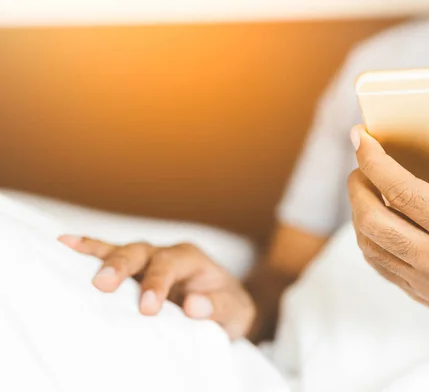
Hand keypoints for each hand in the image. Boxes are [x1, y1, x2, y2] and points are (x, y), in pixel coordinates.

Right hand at [58, 236, 254, 339]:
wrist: (225, 305)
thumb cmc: (228, 307)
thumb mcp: (235, 312)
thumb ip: (218, 307)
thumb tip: (194, 306)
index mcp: (192, 258)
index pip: (171, 266)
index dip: (157, 284)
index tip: (147, 308)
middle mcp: (167, 253)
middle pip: (141, 252)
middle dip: (122, 266)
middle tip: (104, 285)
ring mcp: (149, 260)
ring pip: (123, 250)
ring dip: (99, 254)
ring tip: (68, 248)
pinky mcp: (135, 271)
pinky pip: (111, 254)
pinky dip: (90, 249)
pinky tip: (65, 243)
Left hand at [348, 113, 428, 340]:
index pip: (404, 193)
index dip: (374, 162)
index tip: (360, 137)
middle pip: (374, 221)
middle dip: (357, 187)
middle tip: (359, 165)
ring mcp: (425, 282)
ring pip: (370, 245)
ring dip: (358, 211)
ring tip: (364, 187)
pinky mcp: (418, 293)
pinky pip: (379, 264)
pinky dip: (368, 237)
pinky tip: (373, 217)